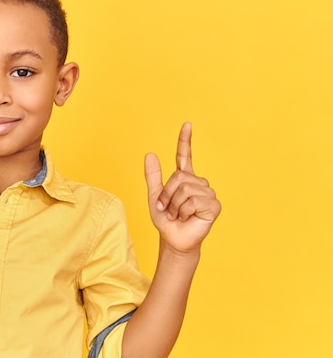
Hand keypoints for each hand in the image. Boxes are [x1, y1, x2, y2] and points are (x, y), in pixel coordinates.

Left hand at [144, 123, 220, 253]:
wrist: (173, 239)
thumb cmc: (166, 220)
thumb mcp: (154, 197)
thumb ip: (152, 176)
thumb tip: (150, 154)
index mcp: (184, 178)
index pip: (185, 156)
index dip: (185, 140)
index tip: (187, 124)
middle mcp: (198, 182)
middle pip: (179, 177)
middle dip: (168, 195)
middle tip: (168, 209)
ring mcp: (207, 193)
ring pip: (185, 189)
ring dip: (175, 205)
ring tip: (178, 214)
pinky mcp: (214, 205)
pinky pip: (194, 200)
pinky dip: (185, 211)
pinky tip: (188, 218)